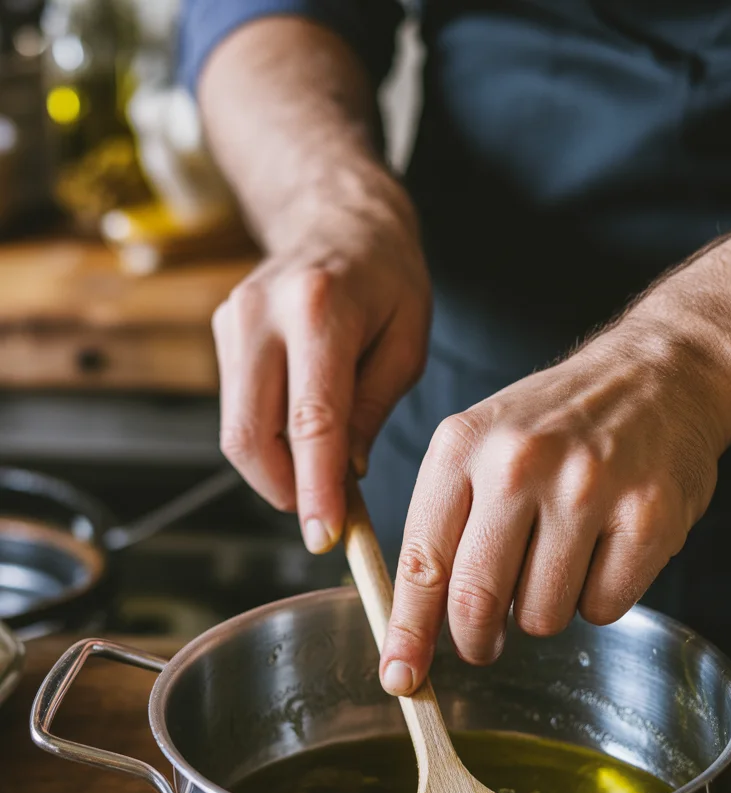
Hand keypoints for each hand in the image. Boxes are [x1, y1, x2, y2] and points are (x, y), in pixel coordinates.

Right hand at [213, 160, 430, 552]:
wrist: (338, 216)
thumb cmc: (387, 279)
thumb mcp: (408, 341)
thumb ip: (375, 408)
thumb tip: (345, 474)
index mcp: (319, 309)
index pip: (310, 420)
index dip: (315, 487)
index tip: (324, 535)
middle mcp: (262, 313)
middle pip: (252, 434)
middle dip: (286, 491)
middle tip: (325, 518)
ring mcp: (233, 320)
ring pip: (236, 431)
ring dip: (274, 474)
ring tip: (321, 482)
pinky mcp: (222, 331)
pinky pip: (238, 411)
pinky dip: (267, 444)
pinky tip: (303, 446)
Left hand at [378, 322, 730, 695]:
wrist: (659, 374)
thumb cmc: (558, 421)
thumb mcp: (481, 443)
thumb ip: (444, 525)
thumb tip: (416, 627)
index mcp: (463, 446)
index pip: (421, 562)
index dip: (409, 632)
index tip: (402, 677)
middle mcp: (520, 463)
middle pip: (477, 602)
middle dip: (476, 641)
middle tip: (485, 643)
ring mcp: (589, 489)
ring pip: (542, 617)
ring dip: (545, 609)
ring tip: (560, 557)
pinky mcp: (649, 517)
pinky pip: (604, 609)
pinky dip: (599, 597)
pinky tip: (605, 550)